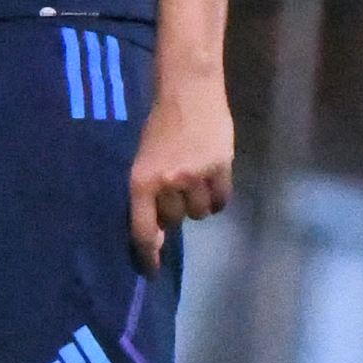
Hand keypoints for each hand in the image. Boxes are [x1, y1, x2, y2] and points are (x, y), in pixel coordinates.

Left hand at [130, 71, 235, 270]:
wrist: (188, 91)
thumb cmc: (160, 125)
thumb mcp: (144, 159)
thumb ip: (148, 195)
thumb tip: (157, 235)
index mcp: (141, 180)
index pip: (143, 229)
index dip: (148, 254)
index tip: (151, 271)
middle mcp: (168, 182)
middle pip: (174, 221)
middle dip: (173, 213)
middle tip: (175, 190)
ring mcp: (197, 176)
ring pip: (200, 213)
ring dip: (196, 203)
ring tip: (194, 179)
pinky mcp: (222, 168)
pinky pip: (221, 201)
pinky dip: (217, 198)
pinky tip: (211, 181)